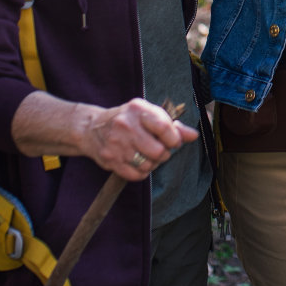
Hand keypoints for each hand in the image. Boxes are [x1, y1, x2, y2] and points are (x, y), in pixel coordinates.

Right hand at [83, 98, 197, 180]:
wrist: (91, 128)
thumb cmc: (127, 120)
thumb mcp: (147, 115)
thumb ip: (171, 125)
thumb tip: (194, 135)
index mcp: (138, 110)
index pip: (164, 128)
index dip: (174, 139)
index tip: (173, 141)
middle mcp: (126, 126)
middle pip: (158, 151)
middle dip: (164, 154)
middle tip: (159, 150)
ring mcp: (117, 144)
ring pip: (148, 165)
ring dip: (153, 164)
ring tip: (147, 155)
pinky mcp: (110, 160)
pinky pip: (136, 175)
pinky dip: (142, 172)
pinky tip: (138, 163)